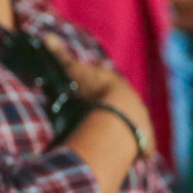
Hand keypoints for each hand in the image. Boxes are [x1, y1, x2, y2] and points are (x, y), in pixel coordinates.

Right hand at [41, 33, 156, 157]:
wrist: (119, 114)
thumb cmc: (95, 90)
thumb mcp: (74, 70)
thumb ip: (61, 55)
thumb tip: (46, 35)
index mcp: (115, 82)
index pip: (106, 78)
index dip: (98, 80)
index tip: (90, 82)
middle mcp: (131, 98)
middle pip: (121, 99)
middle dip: (113, 102)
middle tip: (99, 109)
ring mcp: (140, 119)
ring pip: (133, 120)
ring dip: (125, 125)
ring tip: (114, 135)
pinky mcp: (145, 140)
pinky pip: (142, 145)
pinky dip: (138, 149)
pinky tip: (133, 156)